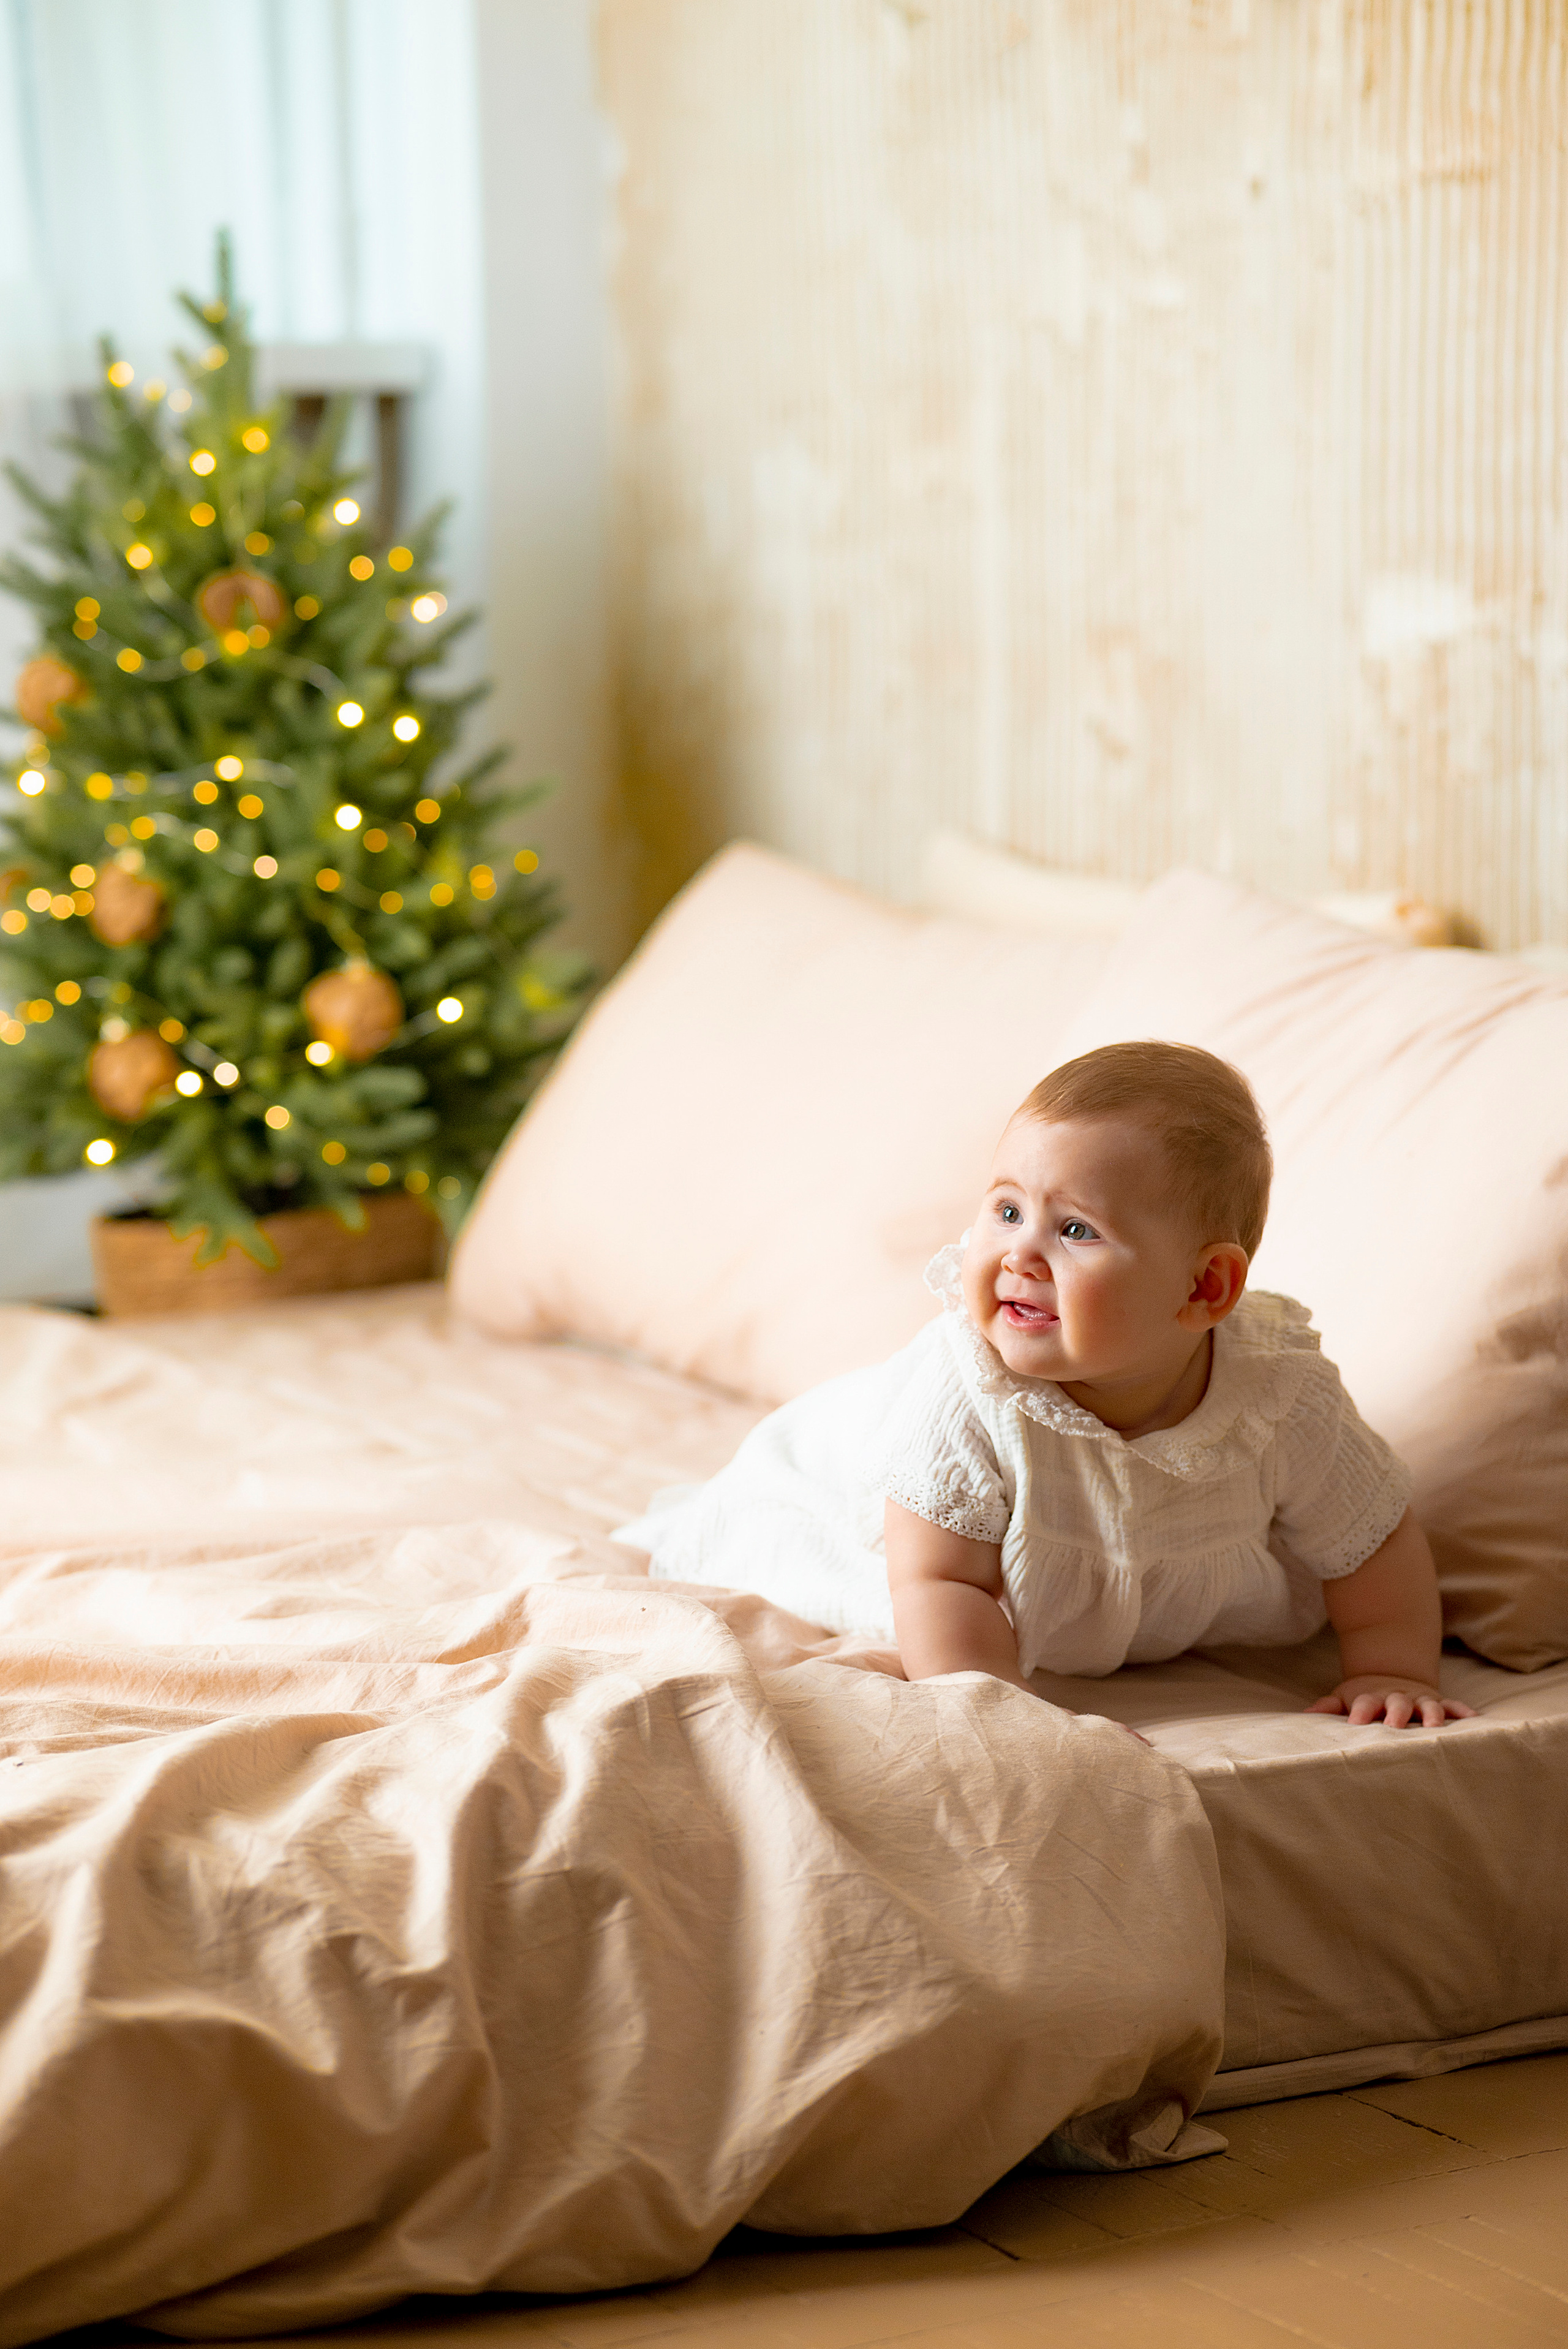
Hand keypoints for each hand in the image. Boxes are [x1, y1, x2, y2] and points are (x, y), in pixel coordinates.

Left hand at [1308, 1675, 1477, 1728]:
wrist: (1391, 1672)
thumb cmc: (1365, 1695)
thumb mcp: (1344, 1696)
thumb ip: (1328, 1706)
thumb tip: (1305, 1714)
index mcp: (1372, 1698)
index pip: (1364, 1703)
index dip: (1360, 1711)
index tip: (1354, 1722)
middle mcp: (1397, 1698)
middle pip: (1397, 1704)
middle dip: (1396, 1714)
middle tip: (1394, 1727)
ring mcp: (1419, 1699)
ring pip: (1427, 1705)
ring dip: (1431, 1714)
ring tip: (1435, 1726)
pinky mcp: (1437, 1700)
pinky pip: (1452, 1705)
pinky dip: (1463, 1711)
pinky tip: (1474, 1718)